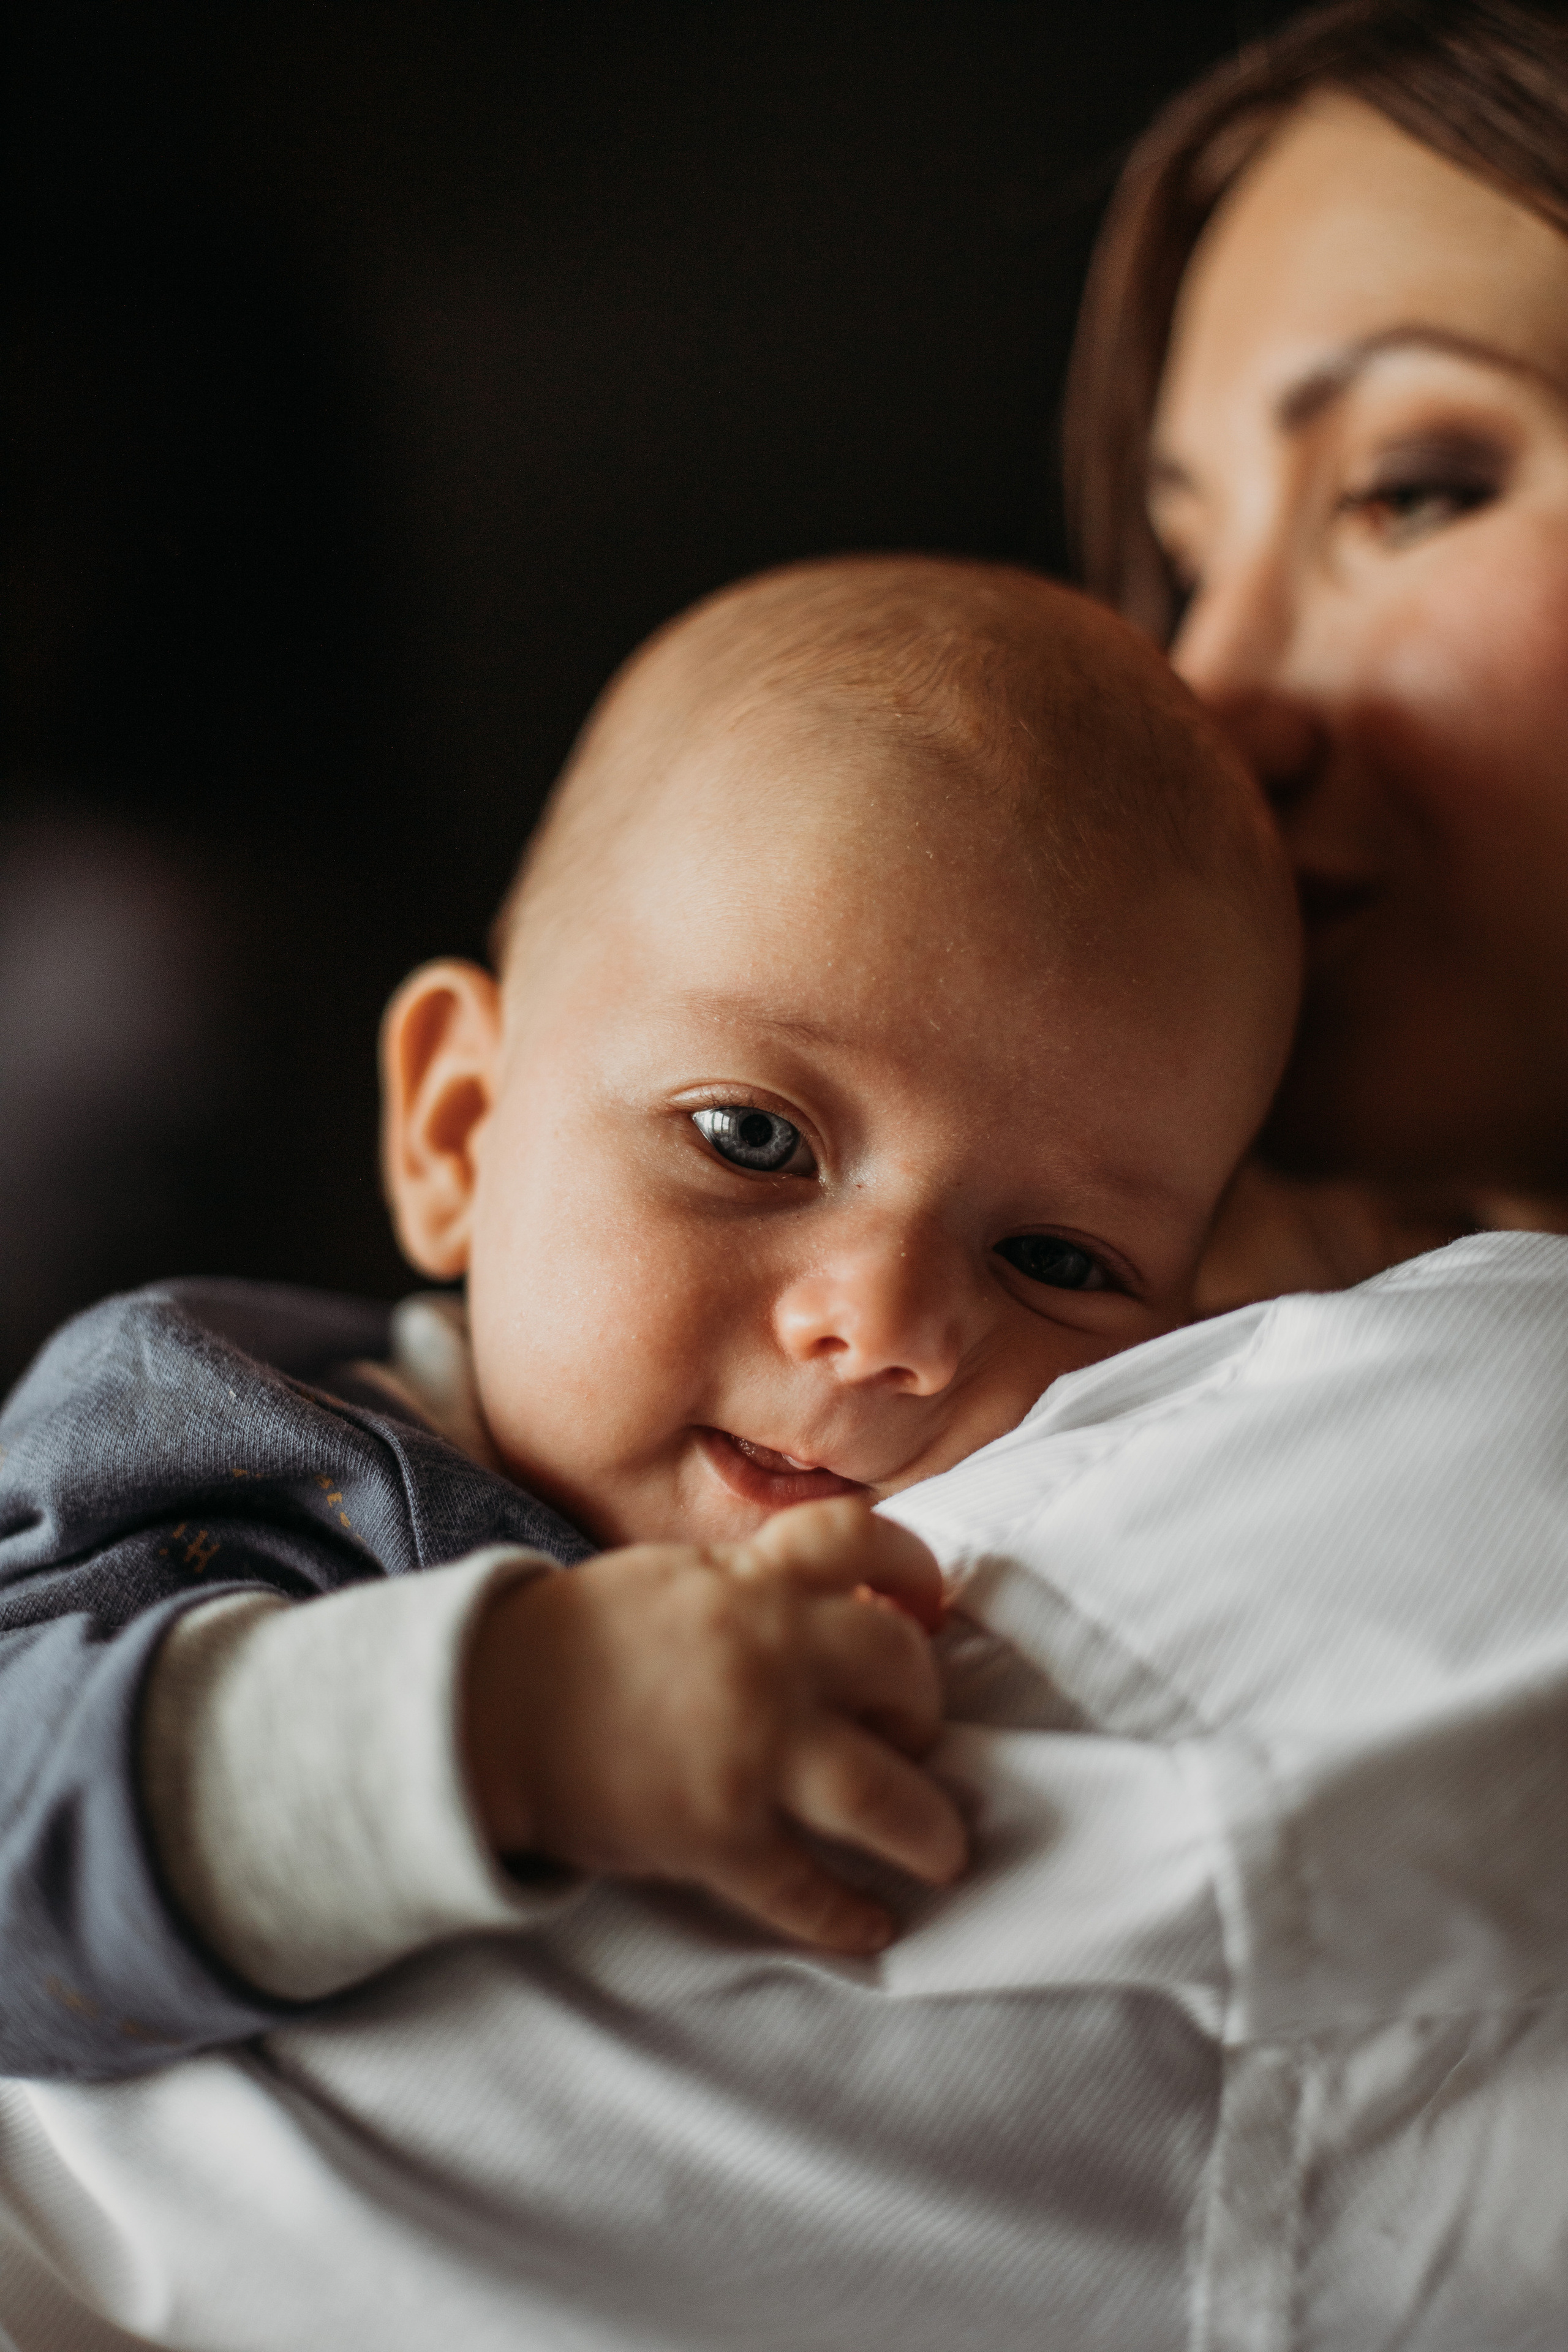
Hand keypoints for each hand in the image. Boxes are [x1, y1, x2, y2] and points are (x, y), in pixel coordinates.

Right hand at [462, 1498, 965, 1953]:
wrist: (488, 1711)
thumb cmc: (579, 1641)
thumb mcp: (675, 1578)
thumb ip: (757, 1586)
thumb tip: (839, 1605)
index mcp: (750, 1583)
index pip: (862, 1540)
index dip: (914, 1571)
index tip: (928, 1607)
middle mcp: (766, 1657)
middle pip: (902, 1670)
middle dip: (927, 1709)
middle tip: (919, 1737)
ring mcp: (747, 1749)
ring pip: (883, 1794)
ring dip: (930, 1831)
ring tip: (943, 1854)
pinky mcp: (717, 1836)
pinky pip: (807, 1888)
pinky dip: (847, 1916)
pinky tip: (870, 1926)